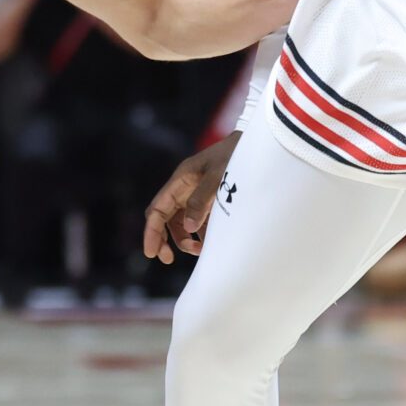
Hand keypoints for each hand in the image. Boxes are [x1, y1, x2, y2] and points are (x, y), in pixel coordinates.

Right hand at [143, 131, 240, 263]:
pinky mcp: (210, 202)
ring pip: (181, 224)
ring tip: (200, 250)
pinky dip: (202, 235)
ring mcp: (196, 196)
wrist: (254, 146)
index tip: (151, 252)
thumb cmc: (234, 155)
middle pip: (164, 219)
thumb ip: (201, 200)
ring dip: (185, 239)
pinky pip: (199, 222)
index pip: (157, 210)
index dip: (151, 232)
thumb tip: (188, 228)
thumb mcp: (218, 175)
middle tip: (168, 259)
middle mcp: (184, 189)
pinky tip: (211, 242)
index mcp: (180, 181)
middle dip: (164, 240)